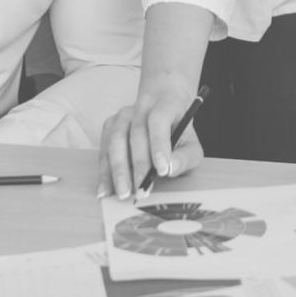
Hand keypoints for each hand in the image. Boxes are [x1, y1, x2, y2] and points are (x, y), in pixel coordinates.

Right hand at [98, 78, 204, 200]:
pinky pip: (104, 148)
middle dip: (138, 165)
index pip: (159, 119)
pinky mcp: (110, 126)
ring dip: (118, 169)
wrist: (164, 109)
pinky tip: (106, 189)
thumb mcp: (191, 144)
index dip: (159, 144)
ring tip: (123, 192)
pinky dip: (104, 170)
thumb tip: (170, 169)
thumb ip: (185, 157)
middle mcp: (142, 106)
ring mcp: (123, 115)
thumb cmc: (178, 131)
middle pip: (136, 132)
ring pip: (116, 139)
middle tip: (141, 189)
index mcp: (166, 104)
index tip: (162, 170)